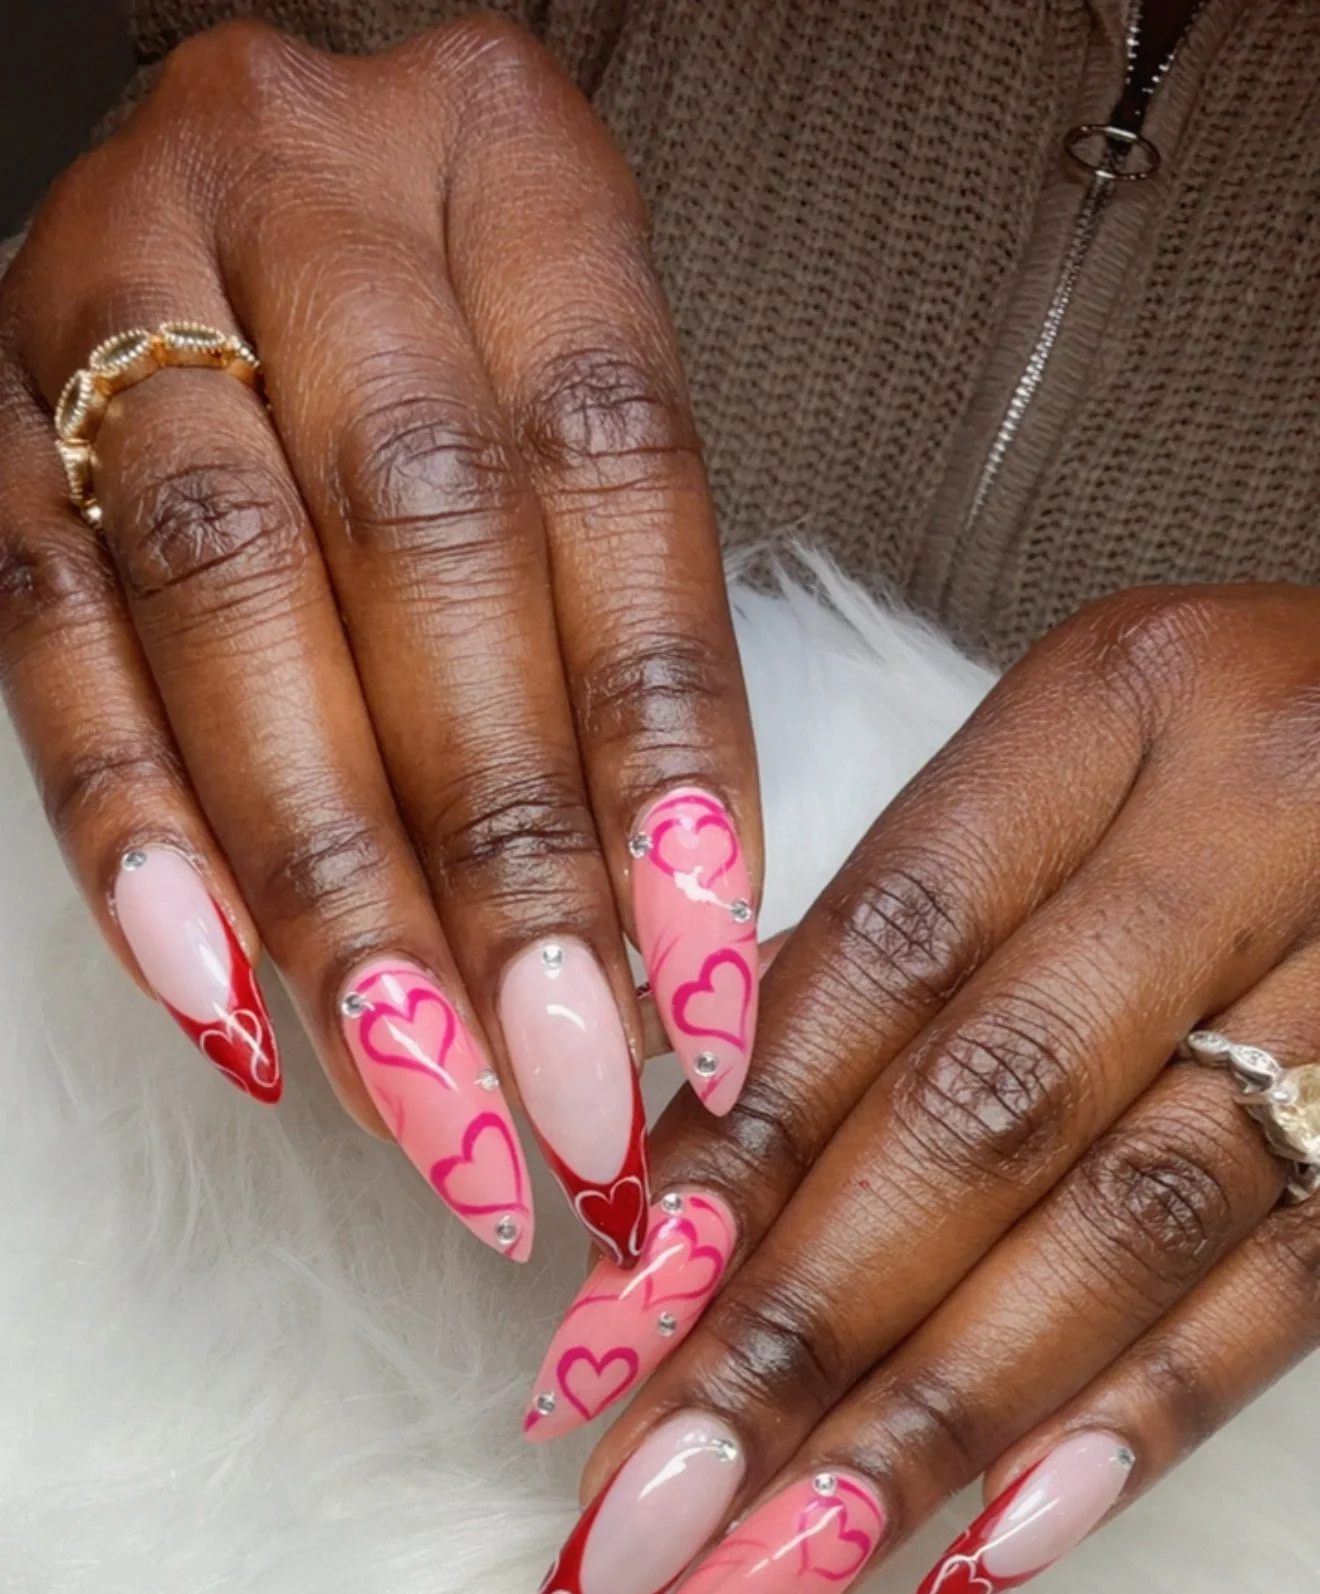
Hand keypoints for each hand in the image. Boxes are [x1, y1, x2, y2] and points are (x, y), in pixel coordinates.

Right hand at [0, 17, 760, 1266]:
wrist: (235, 212)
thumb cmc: (456, 357)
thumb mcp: (580, 431)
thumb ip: (619, 647)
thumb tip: (661, 972)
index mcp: (506, 158)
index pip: (611, 477)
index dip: (663, 760)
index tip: (706, 998)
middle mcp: (301, 181)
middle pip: (417, 543)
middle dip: (499, 863)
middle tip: (563, 1104)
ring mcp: (117, 288)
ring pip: (224, 599)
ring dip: (332, 891)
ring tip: (425, 1107)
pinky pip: (44, 639)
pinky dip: (139, 840)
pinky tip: (228, 1008)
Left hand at [516, 585, 1319, 1593]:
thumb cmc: (1247, 774)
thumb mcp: (1072, 780)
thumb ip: (890, 953)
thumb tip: (665, 1198)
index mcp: (1119, 705)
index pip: (880, 960)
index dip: (725, 1167)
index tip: (583, 1358)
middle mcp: (1252, 823)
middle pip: (981, 1117)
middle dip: (785, 1348)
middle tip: (626, 1534)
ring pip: (1121, 1234)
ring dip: (920, 1437)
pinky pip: (1286, 1297)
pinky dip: (1123, 1435)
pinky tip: (974, 1561)